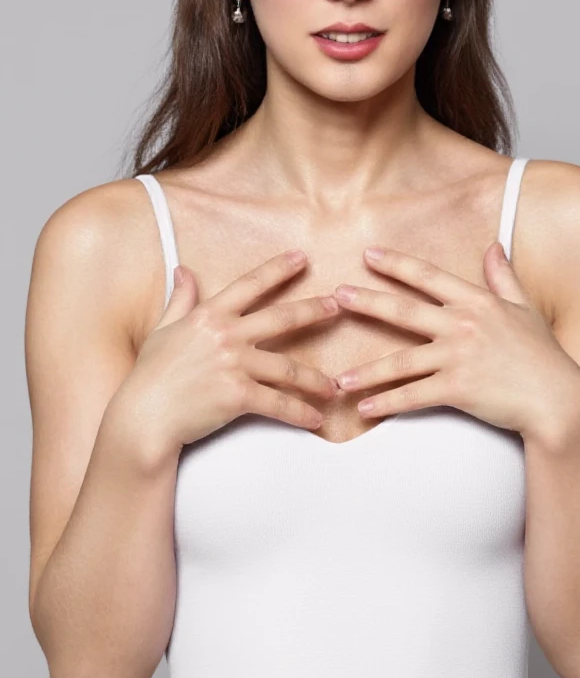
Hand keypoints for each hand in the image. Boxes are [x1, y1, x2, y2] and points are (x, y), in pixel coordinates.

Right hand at [113, 250, 339, 461]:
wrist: (144, 416)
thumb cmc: (150, 375)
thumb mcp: (162, 328)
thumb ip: (180, 299)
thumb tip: (183, 270)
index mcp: (210, 314)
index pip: (250, 284)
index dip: (278, 269)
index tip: (302, 258)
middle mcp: (226, 335)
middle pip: (282, 318)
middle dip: (314, 310)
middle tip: (338, 307)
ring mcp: (234, 364)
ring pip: (288, 367)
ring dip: (315, 379)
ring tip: (333, 386)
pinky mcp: (238, 395)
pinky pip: (278, 403)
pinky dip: (300, 413)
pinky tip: (316, 419)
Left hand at [332, 242, 579, 437]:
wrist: (559, 399)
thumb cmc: (543, 355)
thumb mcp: (525, 309)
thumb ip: (504, 277)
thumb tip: (494, 246)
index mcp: (476, 302)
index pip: (429, 277)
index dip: (397, 265)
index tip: (368, 254)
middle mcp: (463, 325)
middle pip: (404, 311)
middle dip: (367, 302)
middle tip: (336, 296)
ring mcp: (459, 357)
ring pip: (401, 362)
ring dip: (366, 372)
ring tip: (338, 379)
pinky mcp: (459, 389)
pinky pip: (414, 396)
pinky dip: (387, 403)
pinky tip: (364, 409)